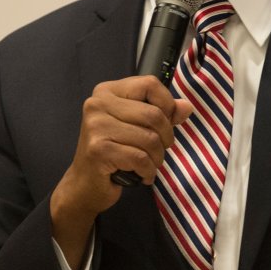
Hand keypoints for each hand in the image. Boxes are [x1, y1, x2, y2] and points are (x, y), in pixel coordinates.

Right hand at [50, 76, 192, 268]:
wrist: (84, 185)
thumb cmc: (113, 152)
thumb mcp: (137, 127)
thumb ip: (162, 114)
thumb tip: (186, 106)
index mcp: (107, 91)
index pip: (150, 84)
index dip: (167, 104)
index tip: (165, 123)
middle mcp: (98, 103)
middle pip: (154, 114)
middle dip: (166, 137)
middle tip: (160, 150)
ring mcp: (96, 126)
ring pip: (150, 138)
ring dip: (157, 158)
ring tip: (149, 164)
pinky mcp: (98, 150)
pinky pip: (140, 158)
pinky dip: (148, 170)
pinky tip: (143, 175)